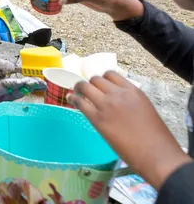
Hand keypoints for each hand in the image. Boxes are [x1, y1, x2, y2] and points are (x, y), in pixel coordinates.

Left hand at [71, 71, 191, 188]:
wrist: (156, 154)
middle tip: (87, 91)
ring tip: (76, 93)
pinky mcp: (98, 119)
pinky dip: (74, 99)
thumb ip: (129, 102)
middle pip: (95, 79)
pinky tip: (71, 99)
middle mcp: (118, 94)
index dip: (102, 79)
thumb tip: (117, 102)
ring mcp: (106, 105)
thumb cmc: (155, 137)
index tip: (99, 85)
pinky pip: (80, 103)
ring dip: (79, 88)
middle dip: (90, 84)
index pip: (110, 74)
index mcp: (133, 91)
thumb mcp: (144, 109)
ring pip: (85, 87)